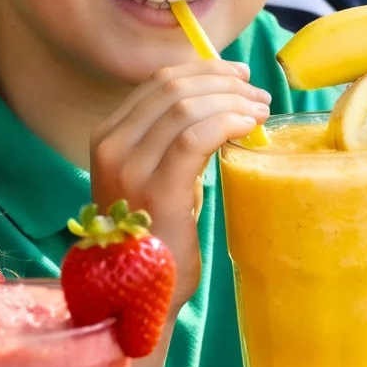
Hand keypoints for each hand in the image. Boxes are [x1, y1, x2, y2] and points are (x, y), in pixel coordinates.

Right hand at [89, 61, 271, 311]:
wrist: (140, 295)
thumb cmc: (158, 239)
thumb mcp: (155, 179)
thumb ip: (172, 142)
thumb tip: (221, 104)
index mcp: (107, 137)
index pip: (158, 82)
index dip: (204, 71)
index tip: (238, 76)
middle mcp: (111, 146)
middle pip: (173, 88)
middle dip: (223, 82)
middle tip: (257, 93)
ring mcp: (129, 167)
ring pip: (187, 107)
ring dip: (231, 101)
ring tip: (259, 111)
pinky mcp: (156, 189)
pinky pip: (197, 138)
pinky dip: (228, 123)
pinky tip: (248, 127)